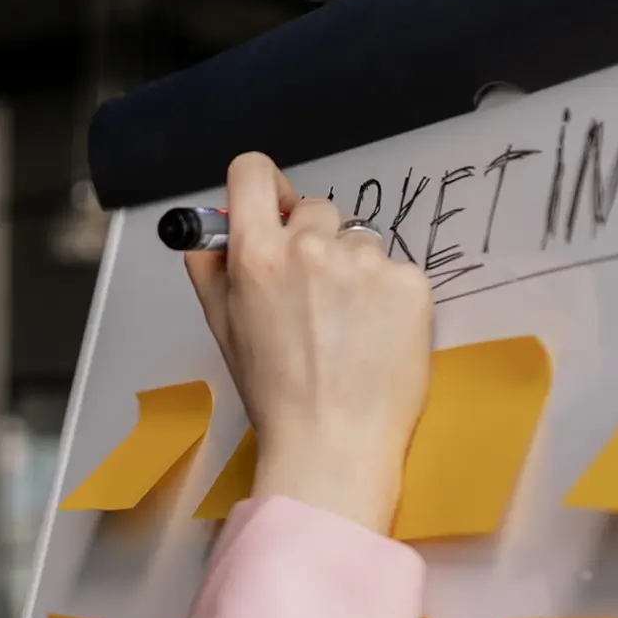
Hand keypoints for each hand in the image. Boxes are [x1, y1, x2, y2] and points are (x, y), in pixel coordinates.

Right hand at [184, 152, 433, 530]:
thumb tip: (207, 234)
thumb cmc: (276, 396)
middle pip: (314, 207)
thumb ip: (210, 271)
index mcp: (256, 256)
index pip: (252, 174)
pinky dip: (388, 297)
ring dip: (353, 271)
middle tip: (313, 296)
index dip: (260, 186)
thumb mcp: (224, 330)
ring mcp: (365, 262)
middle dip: (312, 240)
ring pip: (359, 241)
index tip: (271, 206)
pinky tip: (374, 336)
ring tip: (346, 328)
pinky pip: (396, 270)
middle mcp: (309, 249)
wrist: (333, 443)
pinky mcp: (410, 281)